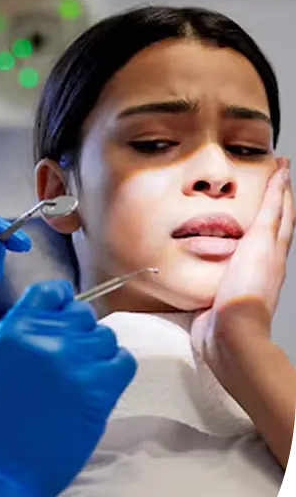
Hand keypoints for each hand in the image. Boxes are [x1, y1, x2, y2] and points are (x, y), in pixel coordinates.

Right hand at [0, 279, 136, 496]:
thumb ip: (17, 339)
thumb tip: (45, 326)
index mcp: (14, 329)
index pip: (52, 292)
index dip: (63, 302)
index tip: (64, 316)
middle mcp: (46, 338)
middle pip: (83, 315)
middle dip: (79, 334)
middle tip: (70, 363)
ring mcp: (75, 361)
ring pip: (105, 338)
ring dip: (97, 355)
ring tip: (82, 380)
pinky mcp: (98, 389)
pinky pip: (124, 362)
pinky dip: (115, 372)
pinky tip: (99, 389)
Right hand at [192, 158, 293, 382]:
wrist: (230, 332)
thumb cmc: (247, 291)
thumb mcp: (260, 240)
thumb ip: (269, 211)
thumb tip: (282, 179)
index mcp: (274, 248)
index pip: (283, 209)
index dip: (282, 186)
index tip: (280, 164)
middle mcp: (263, 261)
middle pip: (270, 224)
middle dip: (269, 201)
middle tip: (264, 178)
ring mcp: (244, 275)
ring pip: (249, 241)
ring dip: (246, 222)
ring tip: (237, 206)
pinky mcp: (223, 288)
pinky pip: (225, 259)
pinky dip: (223, 245)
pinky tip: (213, 244)